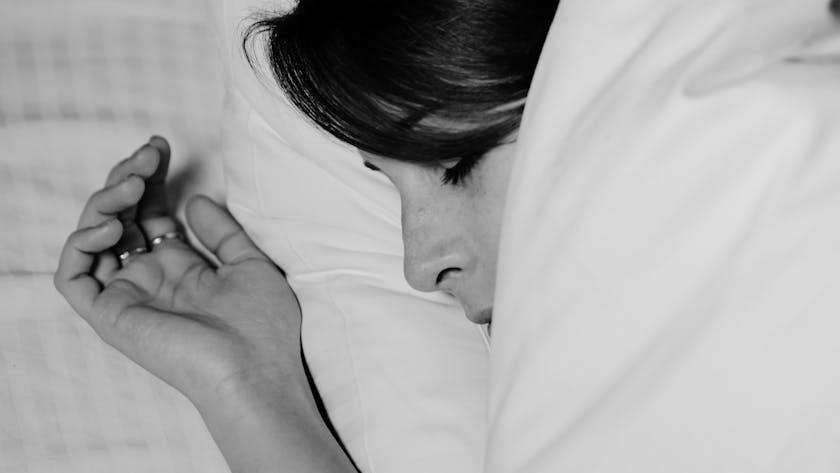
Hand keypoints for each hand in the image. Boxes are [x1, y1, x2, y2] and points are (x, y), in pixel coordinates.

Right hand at [54, 137, 304, 408]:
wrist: (257, 371)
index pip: (151, 212)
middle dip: (128, 178)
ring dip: (106, 202)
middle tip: (148, 155)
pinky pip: (75, 277)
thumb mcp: (250, 264)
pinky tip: (113, 225)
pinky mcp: (110, 315)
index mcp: (182, 267)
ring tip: (135, 184)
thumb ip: (221, 232)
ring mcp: (129, 296)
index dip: (151, 177)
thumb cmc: (263, 326)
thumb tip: (195, 199)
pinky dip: (82, 244)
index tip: (161, 147)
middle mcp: (151, 279)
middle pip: (121, 217)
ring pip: (92, 238)